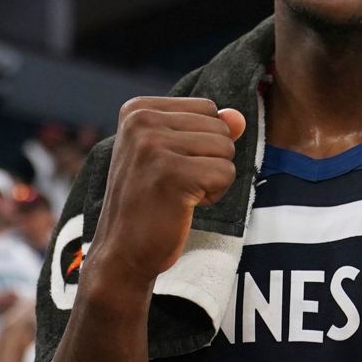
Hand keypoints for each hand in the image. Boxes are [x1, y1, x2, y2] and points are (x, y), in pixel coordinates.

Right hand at [93, 97, 245, 288]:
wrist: (122, 252)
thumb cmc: (150, 203)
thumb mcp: (175, 156)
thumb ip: (208, 130)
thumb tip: (238, 117)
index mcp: (137, 109)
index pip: (207, 108)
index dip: (202, 143)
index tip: (169, 166)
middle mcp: (141, 120)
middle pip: (220, 127)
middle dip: (210, 161)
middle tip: (174, 185)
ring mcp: (153, 144)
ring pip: (226, 148)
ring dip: (212, 178)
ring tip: (178, 194)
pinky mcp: (171, 172)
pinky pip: (226, 173)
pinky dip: (214, 195)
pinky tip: (184, 206)